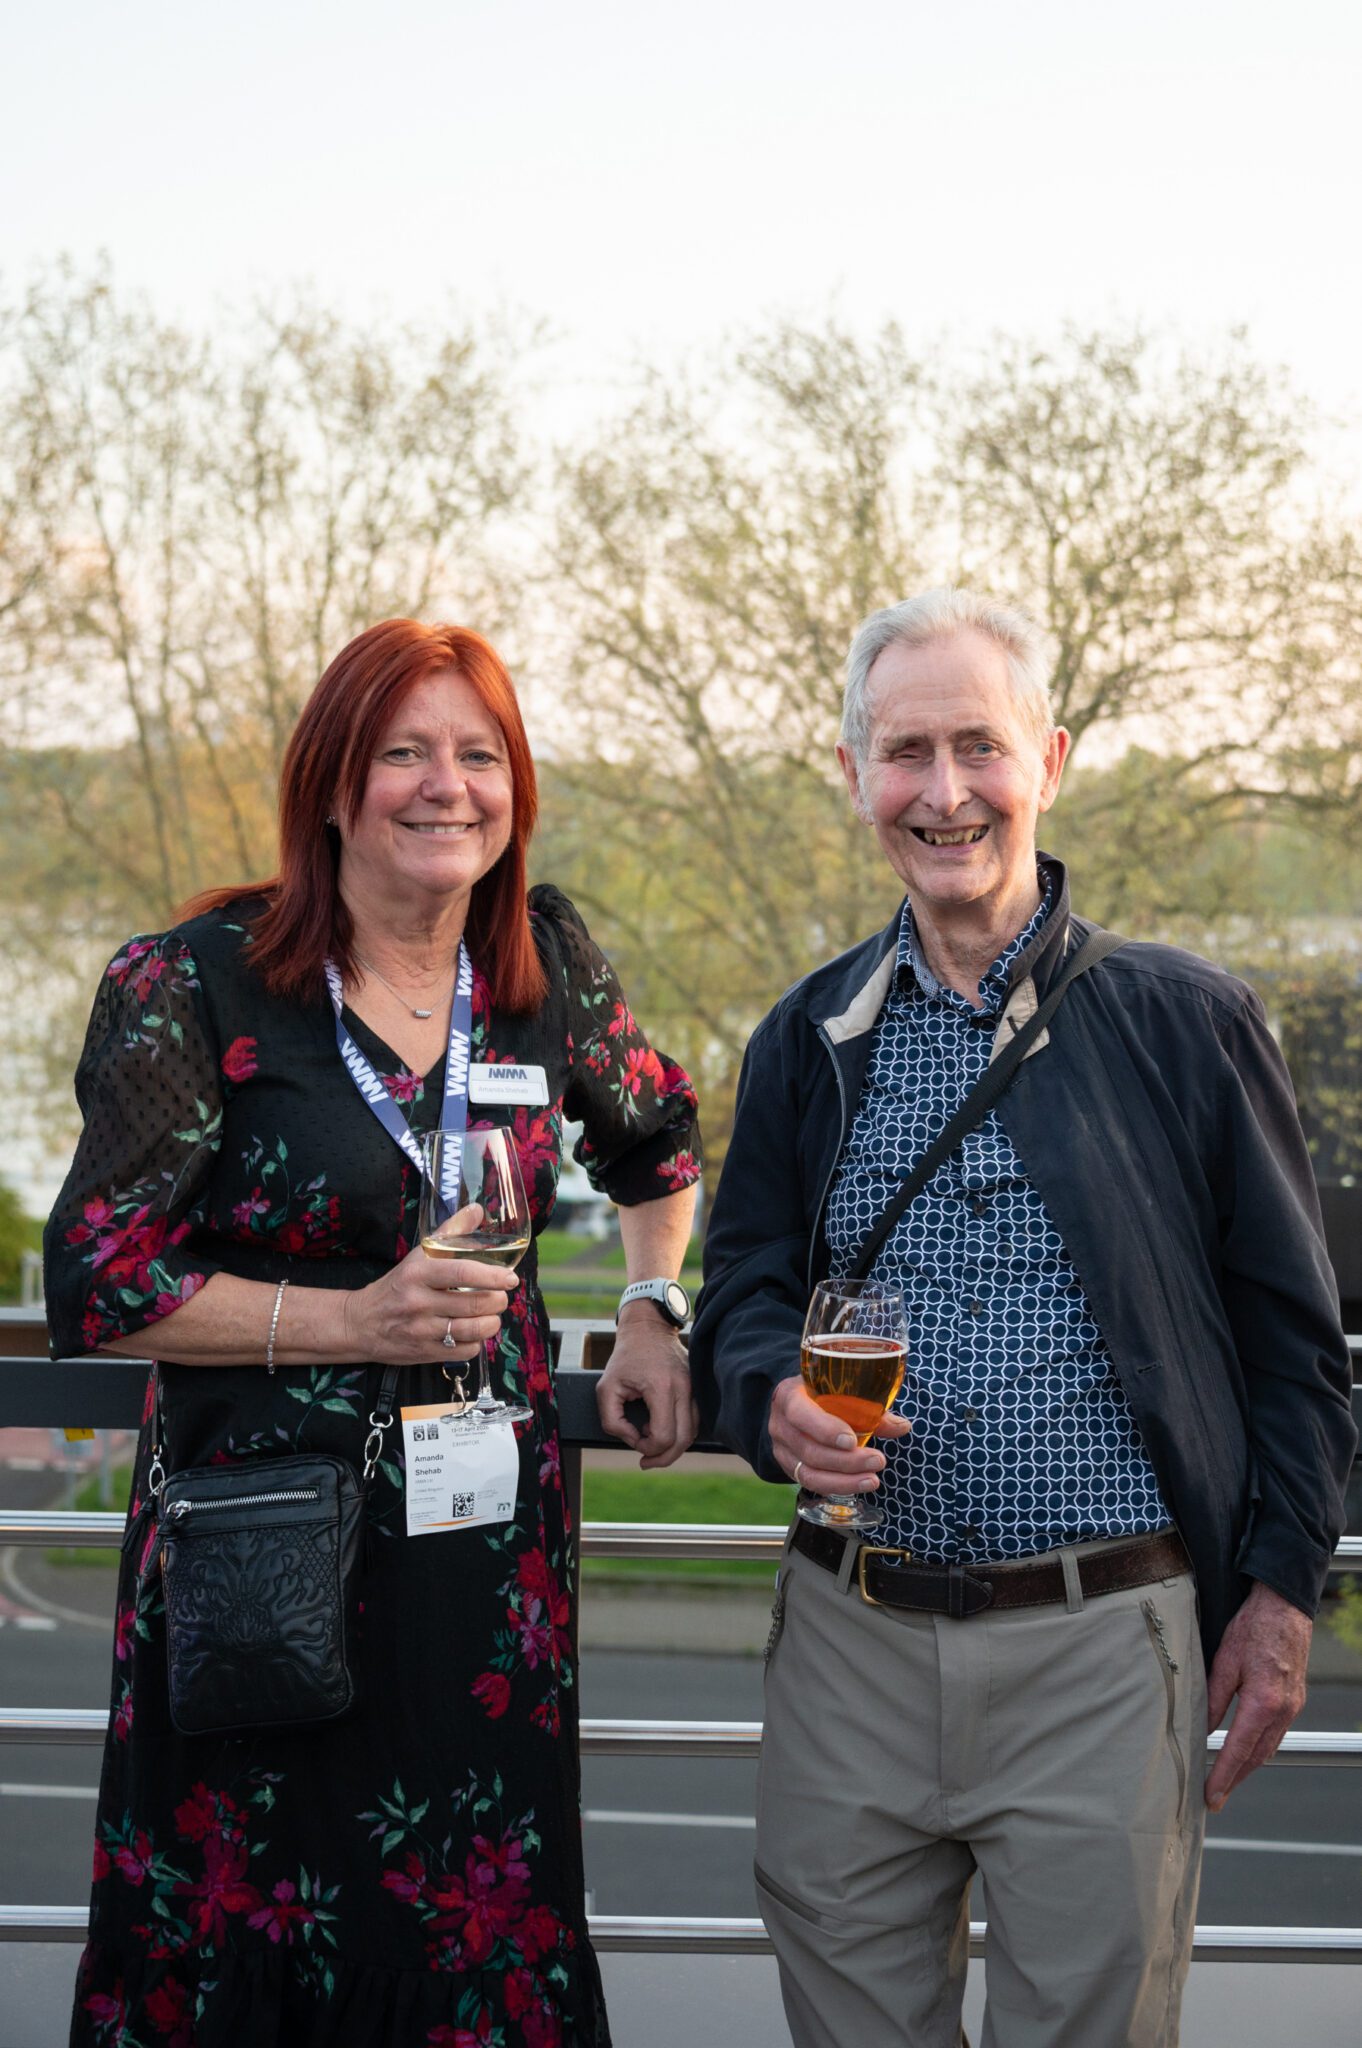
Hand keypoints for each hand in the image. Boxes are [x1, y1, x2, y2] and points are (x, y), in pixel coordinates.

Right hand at [342, 1205, 517, 1364]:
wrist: (360, 1323)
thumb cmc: (397, 1285)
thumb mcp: (418, 1257)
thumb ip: (449, 1232)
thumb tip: (476, 1209)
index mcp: (418, 1274)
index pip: (462, 1272)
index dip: (492, 1276)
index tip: (510, 1277)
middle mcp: (419, 1302)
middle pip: (474, 1303)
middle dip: (497, 1300)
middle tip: (501, 1296)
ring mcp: (422, 1330)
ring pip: (473, 1330)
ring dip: (492, 1322)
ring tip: (492, 1314)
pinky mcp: (424, 1353)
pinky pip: (464, 1351)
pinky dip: (476, 1342)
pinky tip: (473, 1332)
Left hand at [597, 1304, 697, 1467]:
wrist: (648, 1329)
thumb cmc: (626, 1358)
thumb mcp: (606, 1387)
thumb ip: (612, 1421)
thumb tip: (633, 1440)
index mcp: (661, 1387)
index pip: (664, 1436)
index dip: (648, 1449)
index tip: (635, 1441)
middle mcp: (684, 1388)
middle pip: (684, 1440)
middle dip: (663, 1457)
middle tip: (645, 1460)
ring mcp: (695, 1388)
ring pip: (693, 1433)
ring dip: (673, 1445)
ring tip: (651, 1439)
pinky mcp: (698, 1388)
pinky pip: (695, 1420)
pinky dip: (681, 1432)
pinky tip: (663, 1427)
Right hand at [767, 1374, 909, 1492]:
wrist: (795, 1404)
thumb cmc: (821, 1394)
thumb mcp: (839, 1391)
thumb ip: (868, 1408)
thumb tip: (902, 1426)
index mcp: (789, 1396)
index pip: (801, 1414)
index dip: (825, 1429)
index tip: (852, 1440)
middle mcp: (780, 1424)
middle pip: (809, 1449)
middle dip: (846, 1461)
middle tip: (878, 1461)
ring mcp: (781, 1449)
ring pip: (809, 1472)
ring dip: (844, 1480)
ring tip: (872, 1480)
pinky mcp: (788, 1467)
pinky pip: (810, 1483)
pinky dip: (836, 1486)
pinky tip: (857, 1484)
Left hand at [1204, 1582, 1311, 1810]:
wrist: (1284, 1607)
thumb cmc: (1253, 1628)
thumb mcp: (1225, 1660)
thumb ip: (1214, 1698)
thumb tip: (1202, 1729)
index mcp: (1263, 1703)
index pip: (1238, 1750)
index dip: (1223, 1777)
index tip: (1210, 1797)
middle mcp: (1283, 1711)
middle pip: (1256, 1757)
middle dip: (1235, 1780)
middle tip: (1214, 1798)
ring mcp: (1292, 1707)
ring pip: (1267, 1748)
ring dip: (1247, 1767)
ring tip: (1226, 1781)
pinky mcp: (1294, 1700)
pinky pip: (1275, 1734)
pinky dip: (1258, 1749)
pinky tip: (1245, 1752)